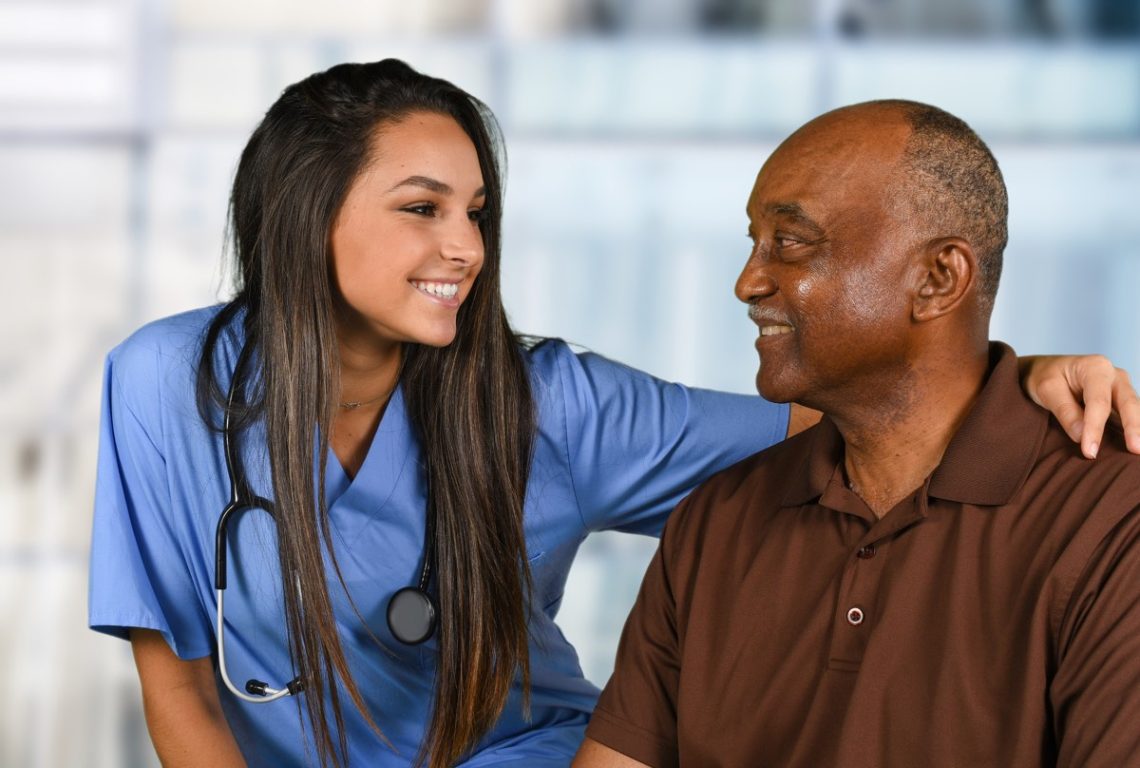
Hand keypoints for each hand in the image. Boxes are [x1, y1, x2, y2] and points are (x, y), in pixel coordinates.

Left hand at [1020, 354, 1139, 458]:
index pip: (1098, 402)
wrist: (1047, 369)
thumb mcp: (1047, 389)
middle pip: (1128, 403)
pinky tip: (1134, 442)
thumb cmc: (1045, 376)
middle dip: (1133, 428)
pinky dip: (1134, 428)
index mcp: (1095, 368)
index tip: (1090, 451)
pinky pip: (1131, 414)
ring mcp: (1121, 387)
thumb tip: (1081, 436)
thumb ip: (1065, 411)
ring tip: (1138, 450)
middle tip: (1136, 450)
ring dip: (1137, 430)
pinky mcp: (1121, 400)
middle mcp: (1114, 375)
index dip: (1095, 428)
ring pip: (1134, 409)